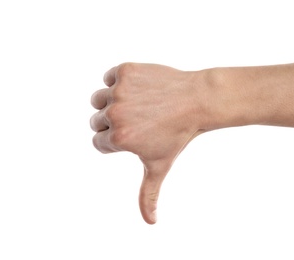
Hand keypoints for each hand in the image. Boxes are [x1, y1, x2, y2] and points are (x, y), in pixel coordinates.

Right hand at [90, 63, 206, 223]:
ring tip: (137, 105)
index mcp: (119, 139)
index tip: (137, 135)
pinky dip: (118, 82)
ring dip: (110, 103)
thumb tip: (151, 222)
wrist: (197, 101)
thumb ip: (148, 195)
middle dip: (113, 123)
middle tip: (140, 121)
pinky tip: (140, 90)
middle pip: (96, 121)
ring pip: (98, 99)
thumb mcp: (159, 166)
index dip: (117, 141)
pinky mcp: (125, 71)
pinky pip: (109, 78)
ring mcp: (120, 91)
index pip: (99, 142)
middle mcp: (115, 114)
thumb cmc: (178, 135)